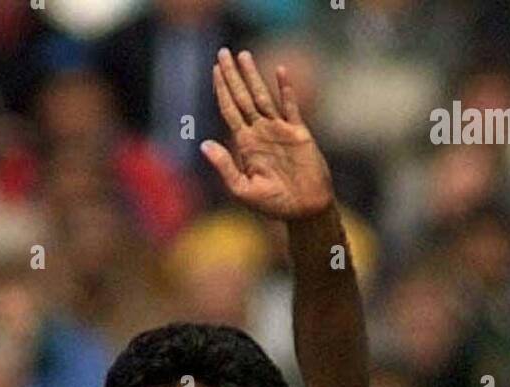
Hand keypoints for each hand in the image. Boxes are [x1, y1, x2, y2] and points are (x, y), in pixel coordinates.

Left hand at [203, 49, 333, 221]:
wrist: (305, 209)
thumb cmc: (274, 204)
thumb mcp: (243, 190)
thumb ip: (224, 167)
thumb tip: (204, 144)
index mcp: (245, 144)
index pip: (229, 111)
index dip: (221, 90)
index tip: (214, 70)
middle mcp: (260, 132)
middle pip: (242, 97)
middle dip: (232, 76)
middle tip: (222, 53)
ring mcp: (279, 130)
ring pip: (263, 96)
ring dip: (253, 76)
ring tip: (243, 55)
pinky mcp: (298, 132)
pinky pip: (290, 106)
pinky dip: (285, 89)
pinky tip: (280, 71)